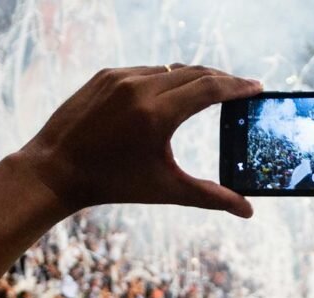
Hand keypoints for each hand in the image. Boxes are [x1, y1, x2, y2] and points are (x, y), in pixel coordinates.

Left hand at [19, 65, 260, 216]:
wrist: (56, 170)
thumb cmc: (113, 184)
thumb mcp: (165, 190)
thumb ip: (210, 197)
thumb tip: (248, 210)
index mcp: (157, 114)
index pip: (210, 89)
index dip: (238, 87)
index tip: (257, 88)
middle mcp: (139, 88)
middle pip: (195, 73)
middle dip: (222, 80)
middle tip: (242, 89)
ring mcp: (120, 78)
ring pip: (170, 70)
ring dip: (194, 78)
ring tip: (211, 91)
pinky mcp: (105, 75)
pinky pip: (145, 71)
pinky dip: (164, 80)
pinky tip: (173, 92)